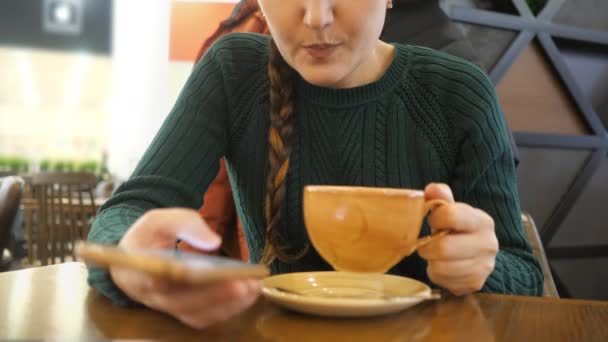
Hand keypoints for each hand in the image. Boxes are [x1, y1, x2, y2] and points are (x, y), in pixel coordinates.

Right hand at [109, 208, 260, 328]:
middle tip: (246, 282)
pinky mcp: (181, 313)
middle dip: (218, 293)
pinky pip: (204, 317)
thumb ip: (186, 224)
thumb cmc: (149, 237)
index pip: (160, 278)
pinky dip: (227, 309)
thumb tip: (214, 242)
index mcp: (139, 269)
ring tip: (253, 287)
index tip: (212, 269)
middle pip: (184, 301)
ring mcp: (167, 307)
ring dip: (228, 304)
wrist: (135, 257)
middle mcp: (151, 295)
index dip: (186, 277)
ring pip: (196, 314)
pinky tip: (247, 294)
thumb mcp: (161, 219)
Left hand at [417, 183, 497, 295]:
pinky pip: (444, 281)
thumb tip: (431, 189)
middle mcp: (488, 244)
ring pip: (441, 267)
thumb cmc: (458, 230)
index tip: (433, 221)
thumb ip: (441, 197)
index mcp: (482, 221)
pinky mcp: (475, 283)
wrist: (478, 256)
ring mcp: (484, 267)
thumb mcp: (451, 210)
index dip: (434, 218)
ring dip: (431, 261)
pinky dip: (437, 275)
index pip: (450, 216)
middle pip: (443, 248)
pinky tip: (443, 267)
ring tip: (435, 255)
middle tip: (427, 243)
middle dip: (428, 246)